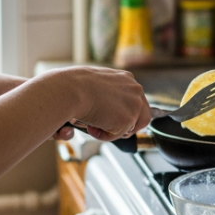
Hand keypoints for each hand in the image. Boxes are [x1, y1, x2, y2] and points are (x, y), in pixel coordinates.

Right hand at [33, 66, 150, 141]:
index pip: (135, 100)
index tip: (113, 118)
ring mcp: (134, 105)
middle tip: (107, 127)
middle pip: (143, 115)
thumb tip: (105, 107)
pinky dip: (103, 135)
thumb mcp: (95, 84)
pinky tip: (91, 126)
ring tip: (95, 125)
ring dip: (114, 130)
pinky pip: (116, 135)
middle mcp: (135, 90)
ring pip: (130, 127)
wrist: (71, 90)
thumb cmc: (75, 85)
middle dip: (126, 125)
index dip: (125, 112)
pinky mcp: (128, 119)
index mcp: (127, 79)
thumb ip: (106, 94)